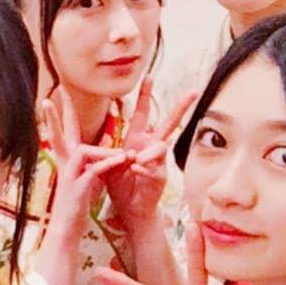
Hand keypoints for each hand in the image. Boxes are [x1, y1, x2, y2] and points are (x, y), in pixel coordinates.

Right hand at [41, 91, 130, 241]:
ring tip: (124, 157)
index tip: (58, 92)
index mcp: (68, 159)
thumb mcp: (88, 178)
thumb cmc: (78, 203)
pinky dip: (109, 165)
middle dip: (58, 113)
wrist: (67, 228)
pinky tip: (122, 161)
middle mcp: (65, 163)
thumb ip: (95, 162)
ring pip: (84, 151)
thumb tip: (105, 152)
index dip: (61, 111)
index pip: (63, 131)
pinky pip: (94, 170)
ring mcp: (70, 175)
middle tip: (54, 92)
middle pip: (59, 133)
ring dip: (105, 151)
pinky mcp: (79, 187)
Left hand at [104, 80, 196, 231]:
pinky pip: (154, 167)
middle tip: (194, 91)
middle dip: (181, 107)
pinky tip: (134, 171)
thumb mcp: (108, 162)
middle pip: (170, 122)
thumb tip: (91, 141)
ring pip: (162, 147)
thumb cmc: (120, 184)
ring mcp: (159, 161)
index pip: (143, 113)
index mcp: (137, 140)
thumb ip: (105, 150)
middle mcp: (151, 147)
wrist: (129, 208)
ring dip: (147, 153)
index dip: (145, 95)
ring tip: (133, 161)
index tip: (149, 76)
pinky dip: (143, 168)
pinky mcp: (161, 177)